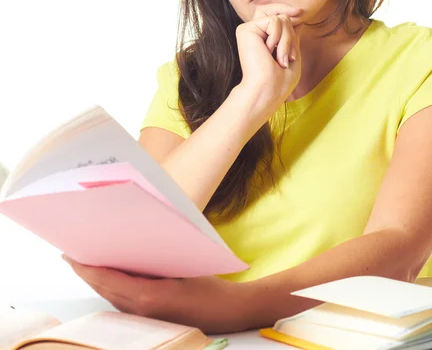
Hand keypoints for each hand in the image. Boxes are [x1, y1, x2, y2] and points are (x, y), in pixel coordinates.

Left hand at [61, 255, 250, 333]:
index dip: (85, 267)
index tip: (70, 254)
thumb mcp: (182, 265)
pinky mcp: (151, 318)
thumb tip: (131, 246)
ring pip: (111, 297)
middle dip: (86, 272)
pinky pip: (122, 301)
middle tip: (72, 253)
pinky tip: (111, 276)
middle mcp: (141, 310)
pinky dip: (111, 287)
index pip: (106, 280)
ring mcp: (145, 317)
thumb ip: (154, 260)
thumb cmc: (210, 286)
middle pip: (104, 289)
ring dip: (97, 280)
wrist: (228, 311)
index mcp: (147, 296)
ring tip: (87, 261)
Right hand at [236, 2, 302, 112]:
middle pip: (279, 13)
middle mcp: (255, 32)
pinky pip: (274, 21)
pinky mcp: (245, 29)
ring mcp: (250, 30)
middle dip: (292, 32)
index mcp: (264, 38)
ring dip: (287, 40)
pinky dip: (279, 38)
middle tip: (289, 56)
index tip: (301, 12)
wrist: (267, 90)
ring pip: (280, 18)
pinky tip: (269, 52)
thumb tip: (297, 19)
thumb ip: (292, 35)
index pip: (277, 15)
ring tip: (280, 58)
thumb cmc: (280, 81)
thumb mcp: (292, 54)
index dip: (288, 10)